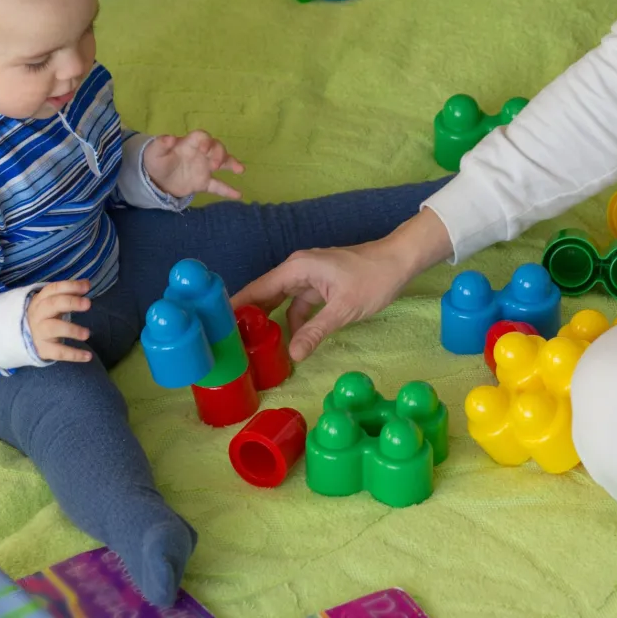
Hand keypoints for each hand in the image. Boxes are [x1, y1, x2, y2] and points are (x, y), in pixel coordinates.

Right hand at [27, 280, 92, 362]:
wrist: (22, 339)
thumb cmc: (45, 317)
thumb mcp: (53, 303)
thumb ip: (68, 293)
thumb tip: (87, 283)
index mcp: (41, 301)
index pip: (53, 290)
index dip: (70, 286)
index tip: (86, 287)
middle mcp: (38, 315)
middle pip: (52, 305)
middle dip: (70, 302)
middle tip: (88, 304)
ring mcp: (39, 333)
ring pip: (53, 328)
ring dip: (71, 329)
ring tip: (87, 334)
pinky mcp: (43, 349)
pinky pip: (58, 352)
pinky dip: (74, 355)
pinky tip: (88, 356)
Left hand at [144, 130, 244, 199]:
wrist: (155, 179)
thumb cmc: (156, 161)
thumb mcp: (153, 152)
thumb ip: (160, 144)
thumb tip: (168, 138)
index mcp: (189, 144)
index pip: (202, 137)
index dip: (206, 141)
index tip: (204, 149)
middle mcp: (200, 154)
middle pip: (216, 147)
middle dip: (219, 154)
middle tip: (216, 165)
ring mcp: (204, 168)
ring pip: (222, 162)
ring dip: (231, 164)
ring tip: (239, 169)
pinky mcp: (203, 182)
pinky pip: (218, 185)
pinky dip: (228, 190)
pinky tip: (238, 194)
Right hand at [230, 208, 452, 361]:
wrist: (399, 262)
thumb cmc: (373, 279)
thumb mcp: (344, 309)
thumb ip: (316, 331)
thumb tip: (293, 355)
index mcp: (297, 268)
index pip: (257, 289)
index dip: (236, 307)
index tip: (217, 327)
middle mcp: (297, 269)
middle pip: (264, 295)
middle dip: (249, 317)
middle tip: (231, 344)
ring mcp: (308, 277)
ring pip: (280, 301)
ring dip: (270, 321)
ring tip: (254, 347)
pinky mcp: (320, 286)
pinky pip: (297, 304)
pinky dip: (291, 321)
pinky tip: (288, 342)